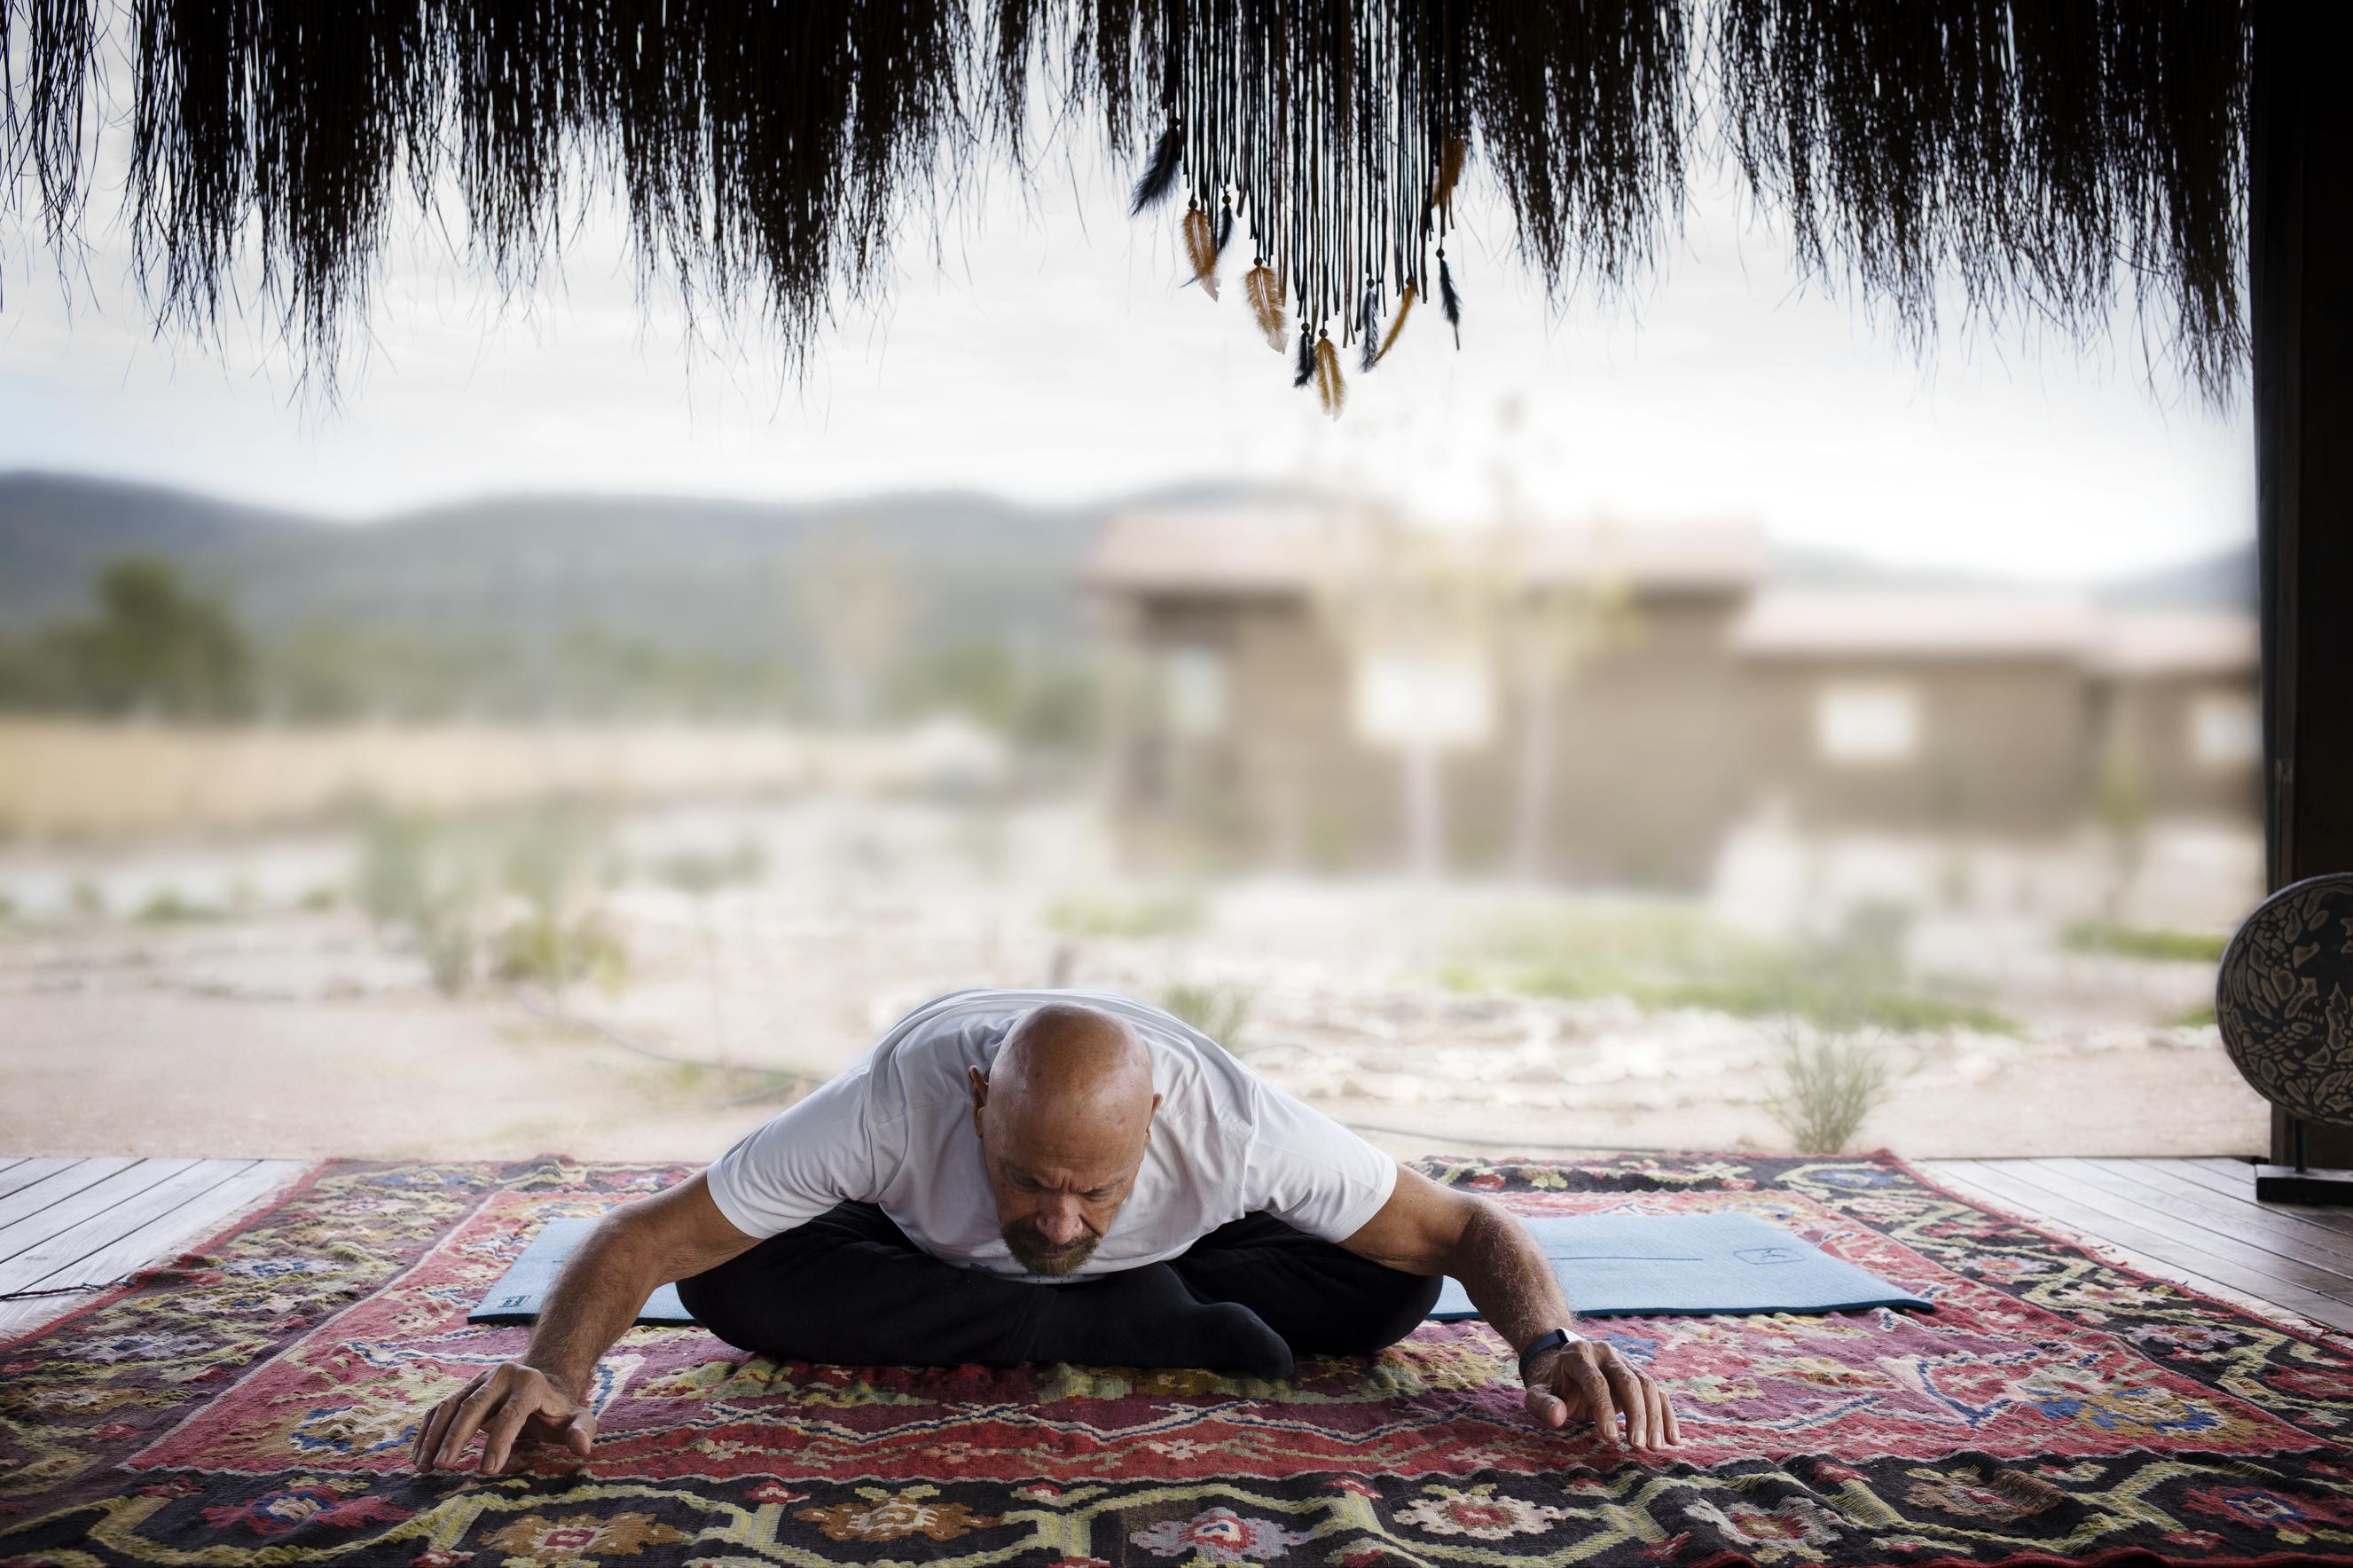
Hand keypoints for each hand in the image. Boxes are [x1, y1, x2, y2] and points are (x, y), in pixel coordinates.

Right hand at [411, 1361, 596, 1473]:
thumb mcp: (578, 1418)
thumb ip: (582, 1430)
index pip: (512, 1413)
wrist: (541, 1384)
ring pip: (451, 1405)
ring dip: (435, 1435)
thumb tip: (582, 1446)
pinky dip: (428, 1431)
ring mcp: (479, 1380)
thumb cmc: (558, 1410)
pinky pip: (441, 1409)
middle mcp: (501, 1376)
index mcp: (530, 1383)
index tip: (489, 1470)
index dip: (500, 1441)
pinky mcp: (464, 1389)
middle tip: (445, 1466)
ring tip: (425, 1466)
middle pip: (475, 1405)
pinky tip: (420, 1457)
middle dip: (458, 1436)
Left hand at [1522, 1336, 1679, 1451]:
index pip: (1596, 1381)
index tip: (1611, 1438)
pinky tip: (1673, 1439)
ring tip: (1655, 1447)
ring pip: (1647, 1385)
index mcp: (1578, 1355)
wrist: (1560, 1364)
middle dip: (1636, 1414)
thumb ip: (1543, 1404)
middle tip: (1638, 1446)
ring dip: (1655, 1417)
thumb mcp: (1537, 1393)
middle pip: (1628, 1380)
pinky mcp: (1637, 1374)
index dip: (1604, 1409)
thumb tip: (1557, 1417)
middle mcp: (1605, 1353)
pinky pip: (1657, 1392)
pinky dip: (1667, 1415)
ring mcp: (1624, 1361)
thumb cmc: (1550, 1384)